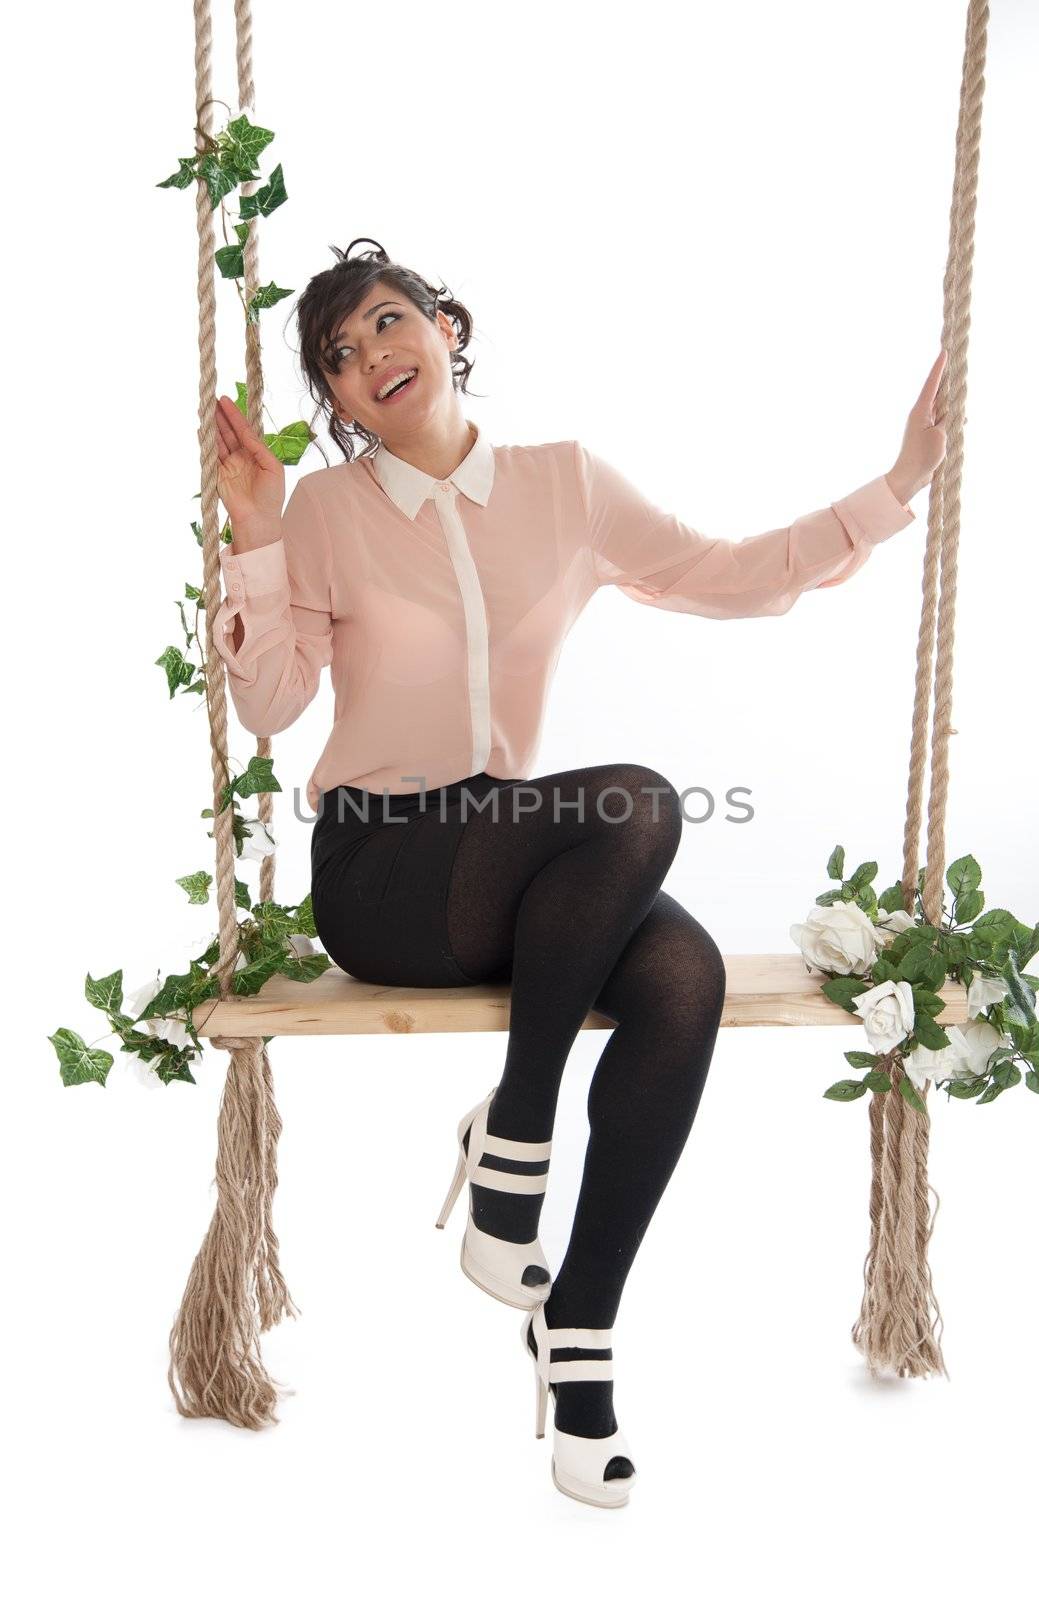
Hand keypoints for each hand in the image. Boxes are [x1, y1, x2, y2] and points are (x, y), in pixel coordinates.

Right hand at [213, 394, 284, 528]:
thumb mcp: (273, 467)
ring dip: (212, 425)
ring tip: (204, 409)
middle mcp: (242, 457)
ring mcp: (229, 465)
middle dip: (220, 416)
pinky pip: (211, 455)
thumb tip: (246, 432)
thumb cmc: (272, 496)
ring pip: (219, 440)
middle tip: (211, 399)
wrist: (259, 519)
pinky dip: (205, 442)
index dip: (235, 415)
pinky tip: (202, 429)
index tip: (225, 399)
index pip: (244, 430)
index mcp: (257, 453)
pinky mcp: (218, 474)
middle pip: (229, 432)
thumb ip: (259, 448)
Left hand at [886, 348, 948, 504]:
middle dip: (947, 378)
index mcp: (921, 410)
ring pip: (943, 405)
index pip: (932, 384)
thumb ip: (949, 419)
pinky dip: (953, 416)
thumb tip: (958, 411)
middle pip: (938, 391)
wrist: (909, 477)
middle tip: (955, 361)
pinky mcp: (930, 433)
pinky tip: (962, 416)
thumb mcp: (940, 435)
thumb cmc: (921, 457)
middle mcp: (922, 413)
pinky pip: (944, 419)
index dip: (939, 367)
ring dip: (952, 398)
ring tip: (961, 385)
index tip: (944, 351)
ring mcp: (926, 423)